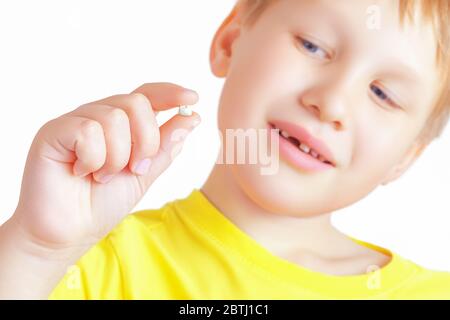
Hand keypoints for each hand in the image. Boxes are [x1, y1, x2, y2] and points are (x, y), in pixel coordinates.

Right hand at [11, 82, 200, 250]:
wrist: (68, 234)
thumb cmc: (102, 204)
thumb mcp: (144, 174)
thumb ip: (165, 146)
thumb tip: (192, 117)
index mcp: (120, 125)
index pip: (146, 96)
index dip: (169, 93)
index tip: (193, 99)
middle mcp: (98, 116)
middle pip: (137, 103)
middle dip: (146, 141)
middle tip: (134, 169)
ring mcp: (74, 121)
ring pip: (115, 117)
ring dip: (117, 157)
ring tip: (101, 177)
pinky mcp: (53, 131)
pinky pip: (88, 130)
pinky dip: (94, 159)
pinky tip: (81, 173)